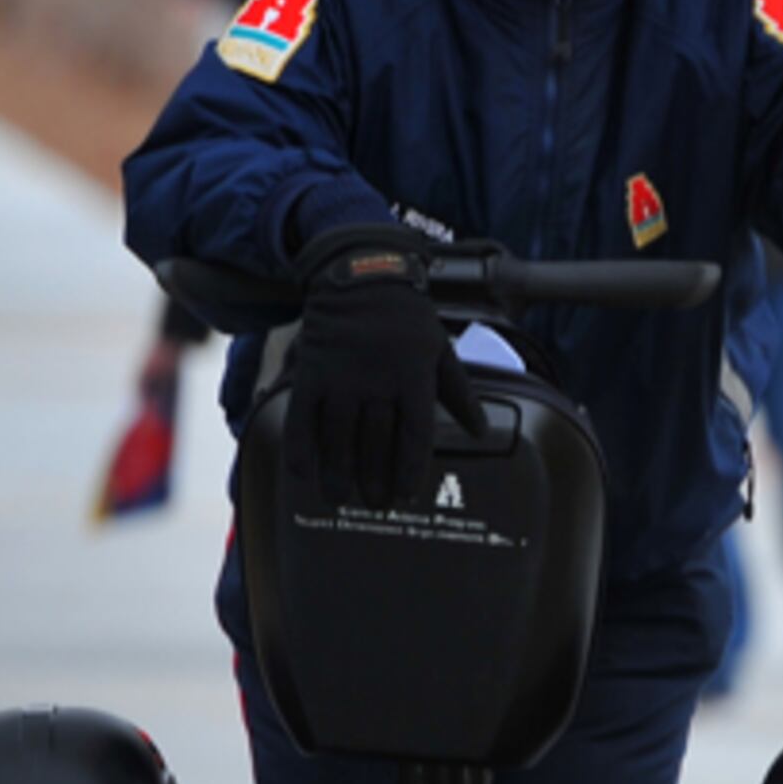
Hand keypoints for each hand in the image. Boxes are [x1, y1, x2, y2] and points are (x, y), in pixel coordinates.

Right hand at [282, 229, 478, 507]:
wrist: (360, 278)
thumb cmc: (407, 319)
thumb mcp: (440, 351)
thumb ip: (459, 394)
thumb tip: (481, 432)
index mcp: (413, 377)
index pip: (414, 434)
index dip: (409, 469)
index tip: (406, 496)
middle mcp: (376, 381)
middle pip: (375, 442)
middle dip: (375, 479)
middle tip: (375, 505)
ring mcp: (340, 378)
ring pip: (338, 437)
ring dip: (339, 473)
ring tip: (341, 499)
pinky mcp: (311, 373)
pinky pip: (302, 418)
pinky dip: (301, 448)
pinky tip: (302, 474)